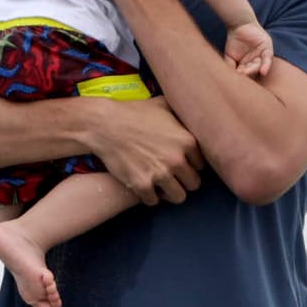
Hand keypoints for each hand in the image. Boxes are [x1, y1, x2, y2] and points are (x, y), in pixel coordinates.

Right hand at [86, 96, 203, 206]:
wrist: (104, 124)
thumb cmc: (134, 112)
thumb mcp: (163, 105)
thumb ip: (181, 113)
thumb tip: (193, 111)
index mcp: (187, 141)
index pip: (202, 165)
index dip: (191, 165)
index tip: (182, 163)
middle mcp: (177, 160)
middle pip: (194, 184)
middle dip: (184, 180)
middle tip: (173, 176)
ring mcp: (160, 174)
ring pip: (179, 197)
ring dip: (170, 192)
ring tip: (162, 185)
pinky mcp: (142, 185)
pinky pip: (154, 201)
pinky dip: (150, 196)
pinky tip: (145, 186)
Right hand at [223, 20, 273, 77]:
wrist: (239, 24)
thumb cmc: (233, 40)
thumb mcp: (229, 56)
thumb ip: (230, 67)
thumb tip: (230, 80)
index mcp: (248, 65)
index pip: (247, 74)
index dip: (242, 77)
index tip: (235, 80)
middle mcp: (256, 62)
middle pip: (253, 71)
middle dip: (247, 73)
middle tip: (240, 73)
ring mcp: (262, 56)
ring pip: (260, 67)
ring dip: (253, 70)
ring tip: (245, 71)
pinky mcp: (267, 49)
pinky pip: (268, 59)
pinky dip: (266, 65)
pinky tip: (263, 72)